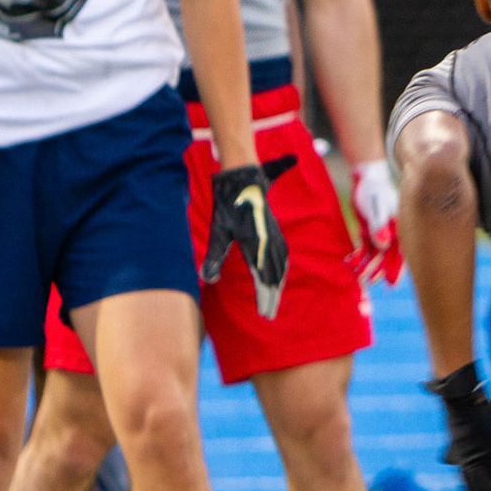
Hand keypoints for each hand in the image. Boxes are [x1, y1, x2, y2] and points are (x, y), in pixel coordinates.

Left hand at [203, 157, 294, 318]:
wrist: (242, 176)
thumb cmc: (227, 204)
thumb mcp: (218, 231)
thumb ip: (214, 256)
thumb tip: (207, 279)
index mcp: (257, 244)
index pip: (263, 278)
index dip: (265, 297)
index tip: (264, 314)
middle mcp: (269, 241)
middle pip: (275, 275)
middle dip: (273, 296)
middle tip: (269, 314)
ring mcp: (274, 234)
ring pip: (281, 265)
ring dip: (278, 284)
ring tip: (275, 299)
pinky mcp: (274, 229)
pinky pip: (283, 253)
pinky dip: (283, 268)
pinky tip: (280, 273)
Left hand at [347, 159, 402, 285]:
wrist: (365, 177)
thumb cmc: (374, 189)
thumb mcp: (376, 207)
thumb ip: (379, 226)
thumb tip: (384, 246)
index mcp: (399, 228)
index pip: (401, 253)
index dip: (397, 269)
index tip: (392, 284)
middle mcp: (392, 233)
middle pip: (387, 256)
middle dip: (378, 270)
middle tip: (367, 281)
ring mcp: (381, 233)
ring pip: (375, 254)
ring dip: (367, 265)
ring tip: (357, 276)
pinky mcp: (370, 231)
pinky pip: (365, 247)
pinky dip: (359, 255)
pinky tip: (350, 262)